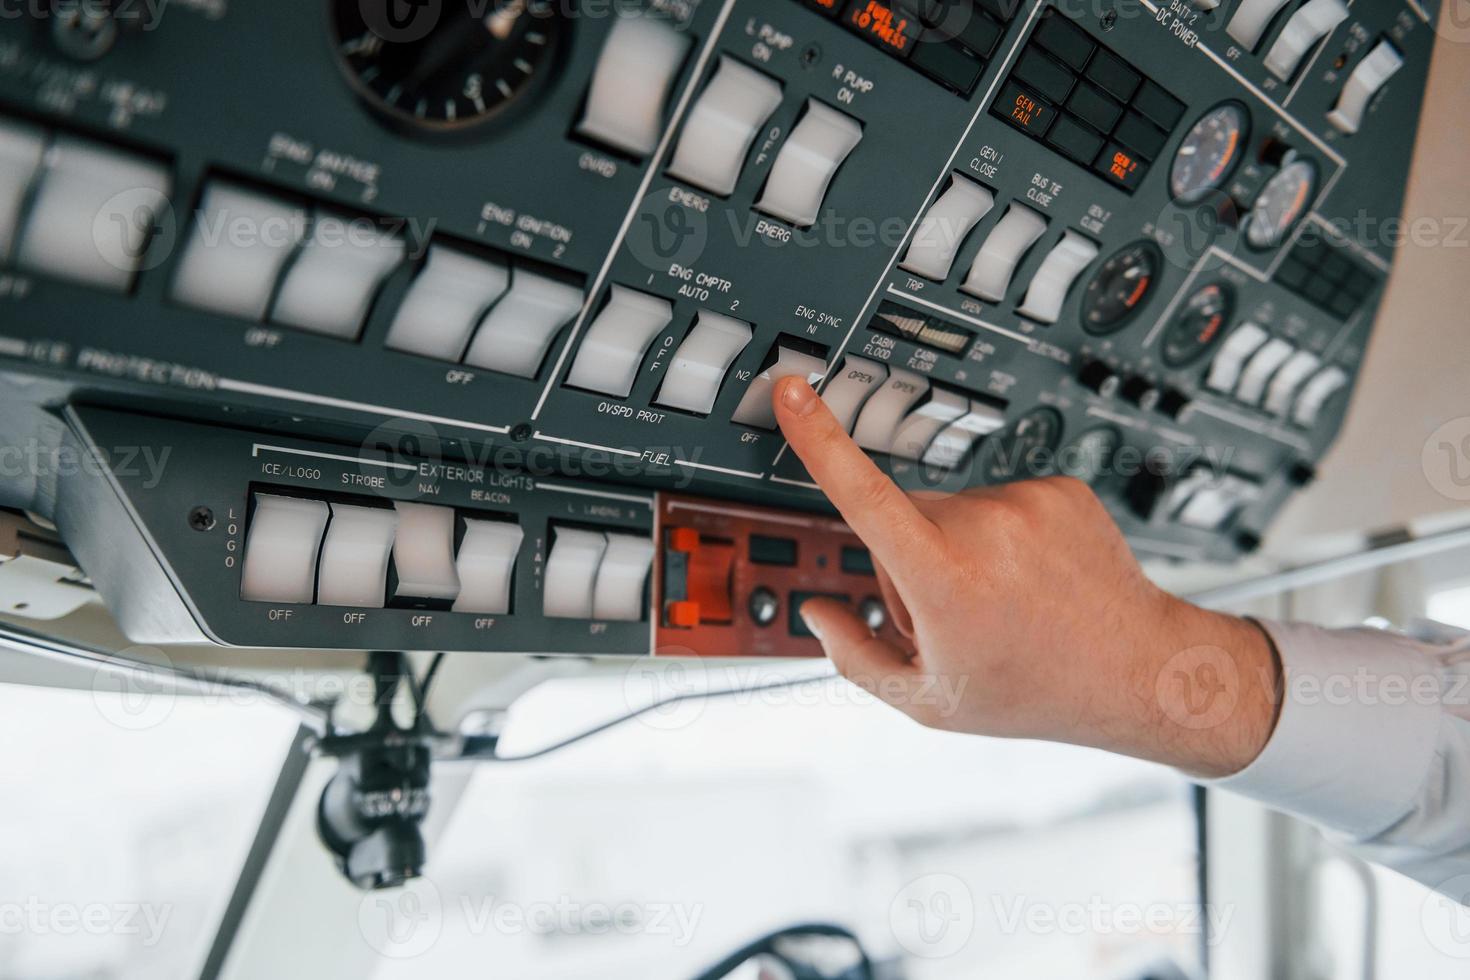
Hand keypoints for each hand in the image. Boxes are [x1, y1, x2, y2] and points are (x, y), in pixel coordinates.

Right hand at [772, 376, 1281, 777]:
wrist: (1139, 670)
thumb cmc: (1035, 691)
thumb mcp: (930, 702)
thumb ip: (854, 658)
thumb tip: (819, 612)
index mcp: (944, 580)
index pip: (862, 494)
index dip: (818, 439)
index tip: (791, 391)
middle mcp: (984, 528)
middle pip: (902, 514)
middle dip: (909, 555)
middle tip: (956, 612)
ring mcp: (1026, 502)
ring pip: (951, 507)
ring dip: (958, 544)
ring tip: (1003, 598)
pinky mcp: (1058, 488)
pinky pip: (999, 499)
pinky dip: (1003, 533)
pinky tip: (1031, 576)